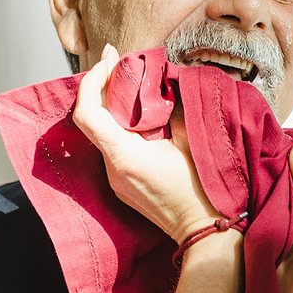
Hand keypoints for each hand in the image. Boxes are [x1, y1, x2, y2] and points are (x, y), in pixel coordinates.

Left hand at [73, 44, 218, 243]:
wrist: (205, 232)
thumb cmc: (203, 191)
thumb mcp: (192, 141)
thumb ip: (172, 107)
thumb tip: (162, 83)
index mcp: (124, 157)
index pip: (87, 112)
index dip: (92, 81)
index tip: (110, 59)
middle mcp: (112, 169)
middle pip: (91, 119)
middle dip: (102, 86)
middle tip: (119, 62)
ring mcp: (115, 179)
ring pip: (101, 132)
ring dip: (111, 105)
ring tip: (131, 82)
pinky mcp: (123, 184)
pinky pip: (112, 146)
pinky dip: (119, 124)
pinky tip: (138, 113)